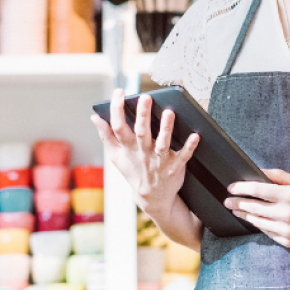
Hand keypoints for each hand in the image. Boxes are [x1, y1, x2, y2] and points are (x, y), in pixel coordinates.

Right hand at [90, 89, 198, 218]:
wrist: (151, 197)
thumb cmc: (133, 171)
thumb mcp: (116, 156)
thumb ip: (106, 136)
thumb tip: (94, 117)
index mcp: (128, 148)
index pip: (118, 127)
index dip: (117, 109)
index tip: (119, 92)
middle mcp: (143, 153)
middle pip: (142, 132)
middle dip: (143, 115)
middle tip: (145, 97)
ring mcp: (159, 161)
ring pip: (163, 143)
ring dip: (166, 128)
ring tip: (169, 112)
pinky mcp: (175, 167)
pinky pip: (183, 156)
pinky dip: (189, 146)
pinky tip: (195, 135)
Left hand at [225, 169, 289, 248]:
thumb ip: (278, 176)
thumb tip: (259, 171)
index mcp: (289, 196)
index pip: (257, 190)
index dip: (241, 188)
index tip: (231, 188)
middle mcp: (286, 214)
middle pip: (253, 208)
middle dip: (238, 203)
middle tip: (228, 201)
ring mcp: (287, 230)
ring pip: (258, 222)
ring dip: (245, 216)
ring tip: (237, 211)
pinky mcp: (288, 242)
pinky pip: (268, 233)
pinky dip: (260, 226)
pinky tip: (255, 220)